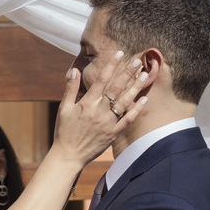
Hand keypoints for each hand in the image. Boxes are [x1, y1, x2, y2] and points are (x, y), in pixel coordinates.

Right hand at [53, 51, 147, 165]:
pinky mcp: (113, 134)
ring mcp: (108, 123)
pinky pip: (128, 120)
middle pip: (116, 88)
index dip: (111, 65)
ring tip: (145, 75)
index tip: (119, 53)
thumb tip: (75, 71)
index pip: (101, 80)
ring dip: (136, 87)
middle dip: (127, 73)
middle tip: (138, 60)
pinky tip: (145, 99)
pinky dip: (137, 109)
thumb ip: (70, 89)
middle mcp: (99, 112)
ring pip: (125, 102)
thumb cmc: (64, 131)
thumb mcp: (63, 109)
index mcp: (87, 104)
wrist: (68, 156)